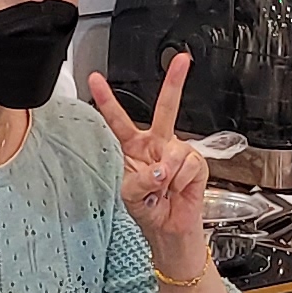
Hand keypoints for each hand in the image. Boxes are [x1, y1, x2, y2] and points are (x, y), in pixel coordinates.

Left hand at [89, 52, 212, 254]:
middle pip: (166, 109)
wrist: (170, 231)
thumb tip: (161, 169)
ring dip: (169, 175)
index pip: (118, 120)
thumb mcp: (130, 196)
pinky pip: (189, 165)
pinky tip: (178, 189)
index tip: (95, 79)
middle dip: (175, 83)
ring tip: (165, 189)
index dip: (107, 99)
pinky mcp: (197, 164)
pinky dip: (182, 181)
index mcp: (134, 148)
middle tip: (182, 61)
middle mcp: (157, 145)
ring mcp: (178, 153)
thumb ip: (140, 180)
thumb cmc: (147, 211)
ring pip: (175, 150)